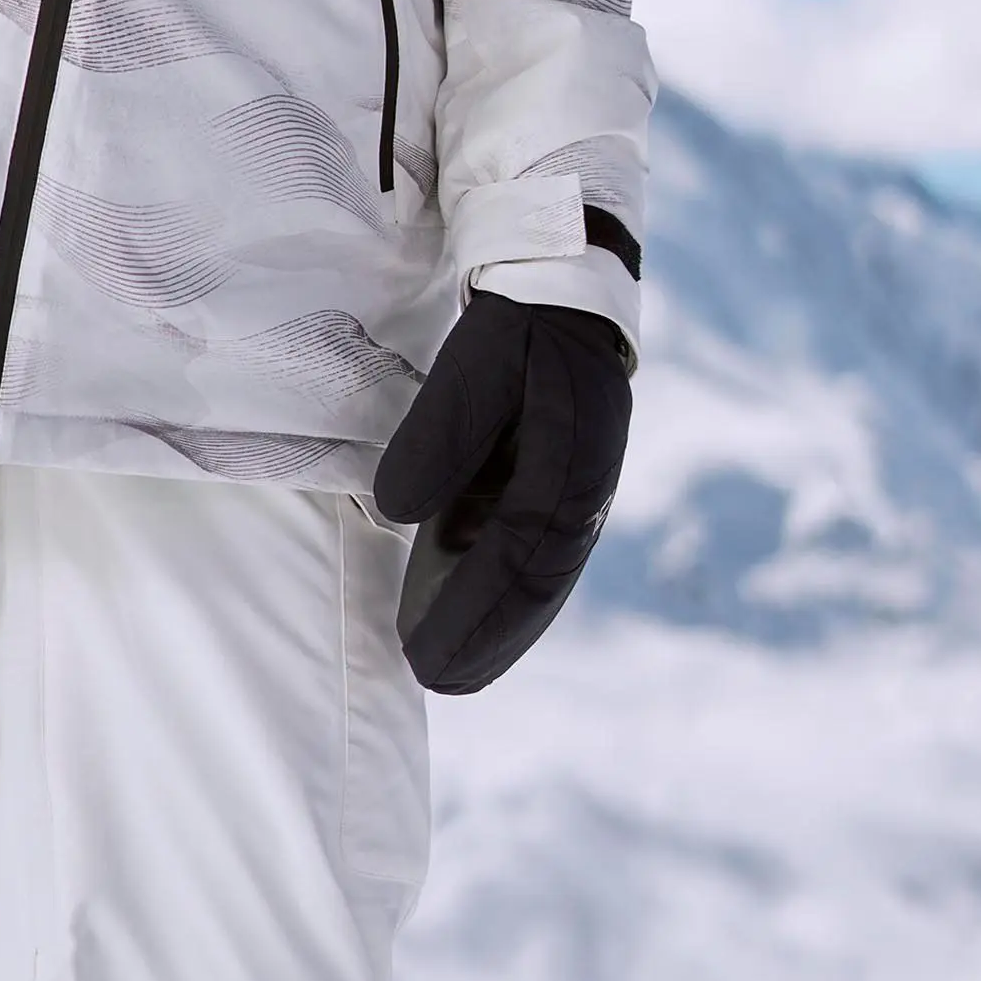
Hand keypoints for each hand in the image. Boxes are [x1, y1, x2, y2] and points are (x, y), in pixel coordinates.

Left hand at [372, 292, 630, 692]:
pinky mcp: (562, 494)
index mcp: (569, 464)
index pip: (517, 556)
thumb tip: (397, 509)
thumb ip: (442, 434)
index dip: (471, 612)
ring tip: (452, 676)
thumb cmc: (515, 329)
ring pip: (539, 582)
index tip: (425, 656)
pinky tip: (474, 628)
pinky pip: (534, 560)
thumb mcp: (476, 363)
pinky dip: (507, 602)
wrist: (565, 299)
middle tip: (436, 681)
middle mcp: (583, 494)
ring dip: (499, 632)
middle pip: (535, 585)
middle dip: (487, 639)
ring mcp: (578, 498)